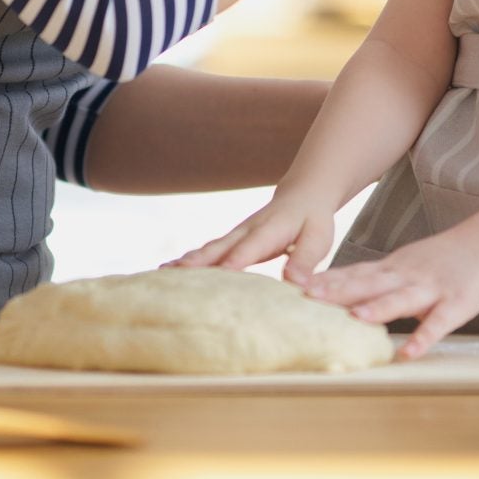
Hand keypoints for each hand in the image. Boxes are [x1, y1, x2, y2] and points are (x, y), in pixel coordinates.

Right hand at [168, 191, 338, 283]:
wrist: (302, 195)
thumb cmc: (312, 221)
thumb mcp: (318, 239)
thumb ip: (305, 260)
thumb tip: (296, 284)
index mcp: (269, 230)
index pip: (250, 247)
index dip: (235, 260)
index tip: (220, 272)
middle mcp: (246, 231)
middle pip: (219, 246)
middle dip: (197, 261)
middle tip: (173, 273)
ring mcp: (235, 235)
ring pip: (208, 248)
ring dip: (185, 261)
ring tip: (160, 273)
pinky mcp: (230, 241)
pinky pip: (207, 251)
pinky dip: (188, 261)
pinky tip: (168, 271)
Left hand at [306, 230, 478, 358]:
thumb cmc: (442, 258)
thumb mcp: (404, 263)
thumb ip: (375, 278)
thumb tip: (338, 292)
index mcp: (392, 268)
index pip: (353, 273)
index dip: (326, 280)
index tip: (294, 286)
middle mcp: (406, 275)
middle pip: (368, 283)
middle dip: (339, 292)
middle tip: (309, 299)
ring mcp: (431, 288)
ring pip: (400, 299)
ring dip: (377, 309)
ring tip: (354, 319)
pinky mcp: (456, 304)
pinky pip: (438, 324)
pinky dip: (423, 338)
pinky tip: (408, 353)